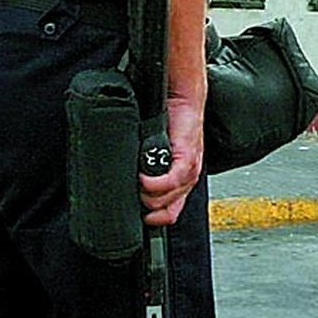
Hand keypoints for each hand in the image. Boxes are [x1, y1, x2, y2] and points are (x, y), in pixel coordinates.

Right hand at [139, 94, 203, 225]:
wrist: (180, 97)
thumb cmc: (167, 123)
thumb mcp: (152, 151)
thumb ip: (144, 170)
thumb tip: (127, 186)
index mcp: (179, 180)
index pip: (169, 215)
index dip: (153, 221)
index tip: (135, 219)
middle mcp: (187, 178)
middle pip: (165, 211)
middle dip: (145, 207)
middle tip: (131, 194)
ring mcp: (190, 169)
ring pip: (165, 199)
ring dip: (147, 194)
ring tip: (135, 181)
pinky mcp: (189, 157)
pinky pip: (171, 181)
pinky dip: (154, 183)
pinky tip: (143, 177)